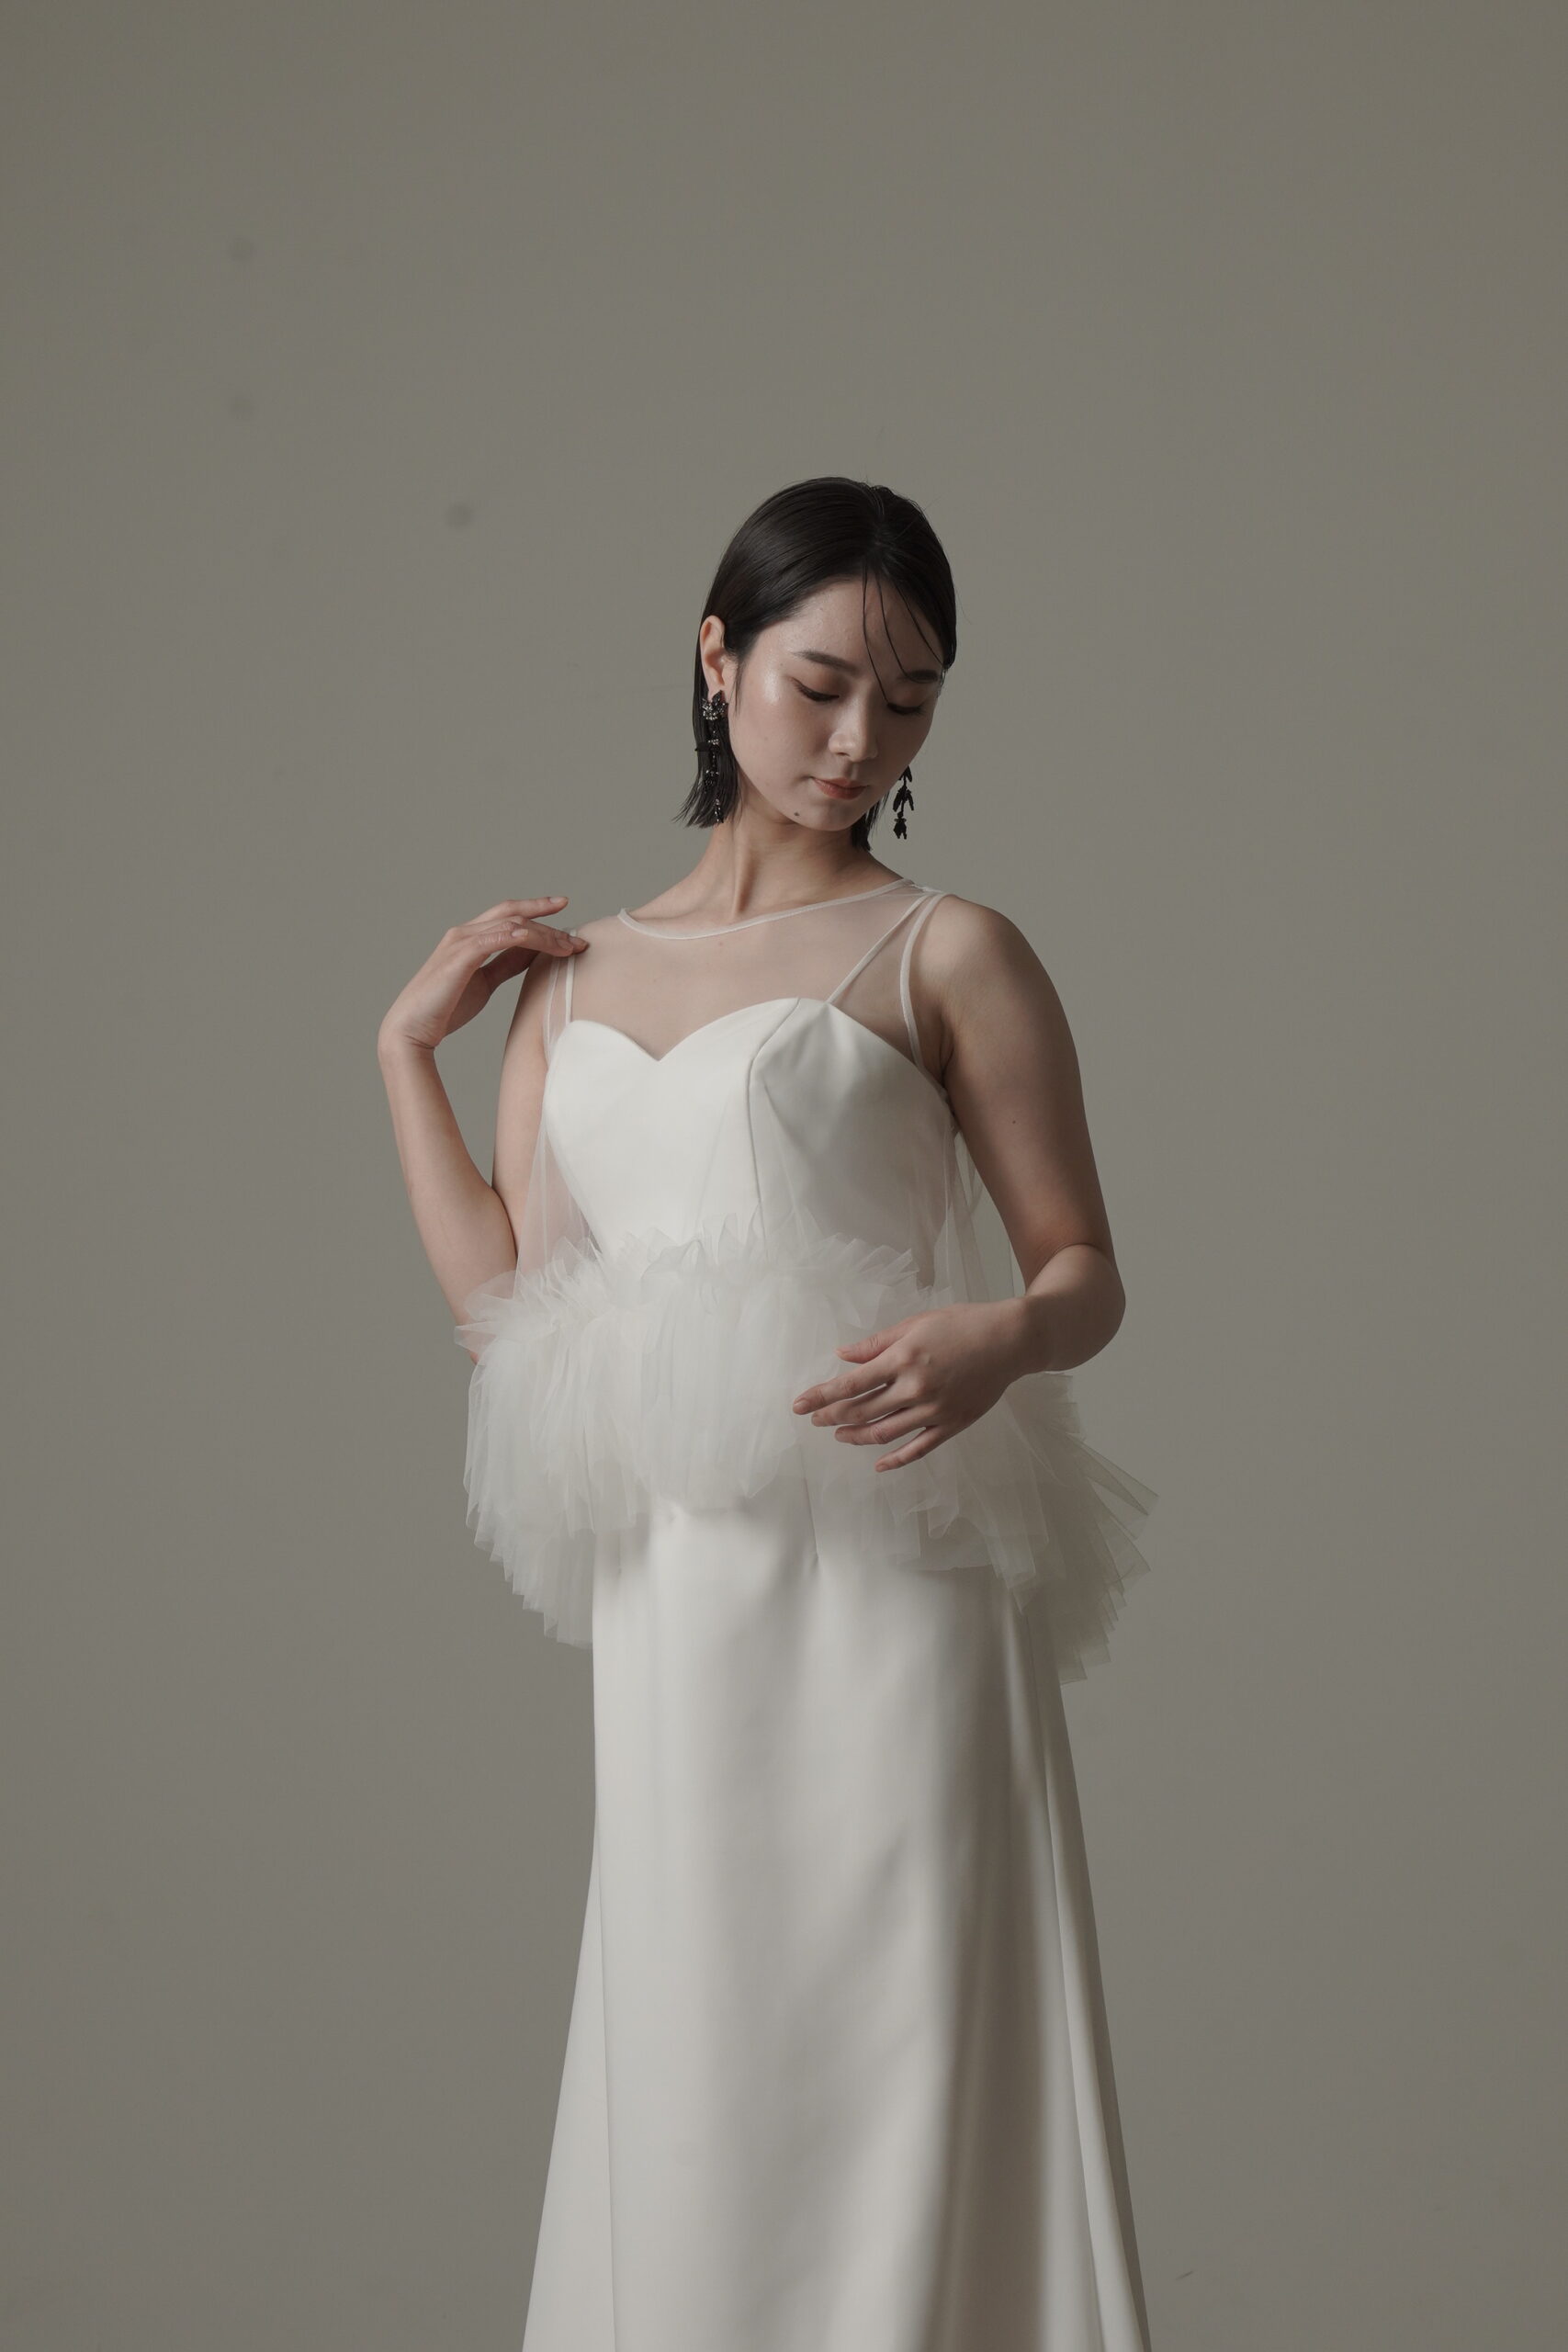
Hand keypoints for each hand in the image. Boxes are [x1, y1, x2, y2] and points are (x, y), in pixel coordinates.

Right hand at [377, 896, 585, 1058]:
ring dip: (543, 933)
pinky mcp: (459, 955)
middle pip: (511, 912)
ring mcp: (460, 942)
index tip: (562, 907)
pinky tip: (538, 941)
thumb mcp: (485, 982)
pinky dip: (519, 936)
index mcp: (469, 938)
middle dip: (546, 915)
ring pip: (510, 925)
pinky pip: (495, 938)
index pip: (508, 915)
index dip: (536, 910)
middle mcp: (464, 933)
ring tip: (568, 947)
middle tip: (576, 931)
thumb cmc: (446, 1008)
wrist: (412, 1029)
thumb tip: (532, 954)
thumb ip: (506, 964)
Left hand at [790, 1300, 1034, 1470]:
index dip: (821, 1397)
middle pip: (862, 1411)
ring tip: (839, 1435)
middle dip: (832, 1416)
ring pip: (884, 1433)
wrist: (1010, 1340)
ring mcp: (934, 1410)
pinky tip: (878, 1463)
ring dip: (856, 1436)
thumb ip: (877, 1343)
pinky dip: (895, 1459)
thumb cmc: (962, 1324)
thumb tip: (843, 1356)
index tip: (799, 1406)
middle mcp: (915, 1388)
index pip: (850, 1384)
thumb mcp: (916, 1324)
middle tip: (814, 1419)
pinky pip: (918, 1448)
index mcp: (903, 1359)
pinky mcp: (952, 1424)